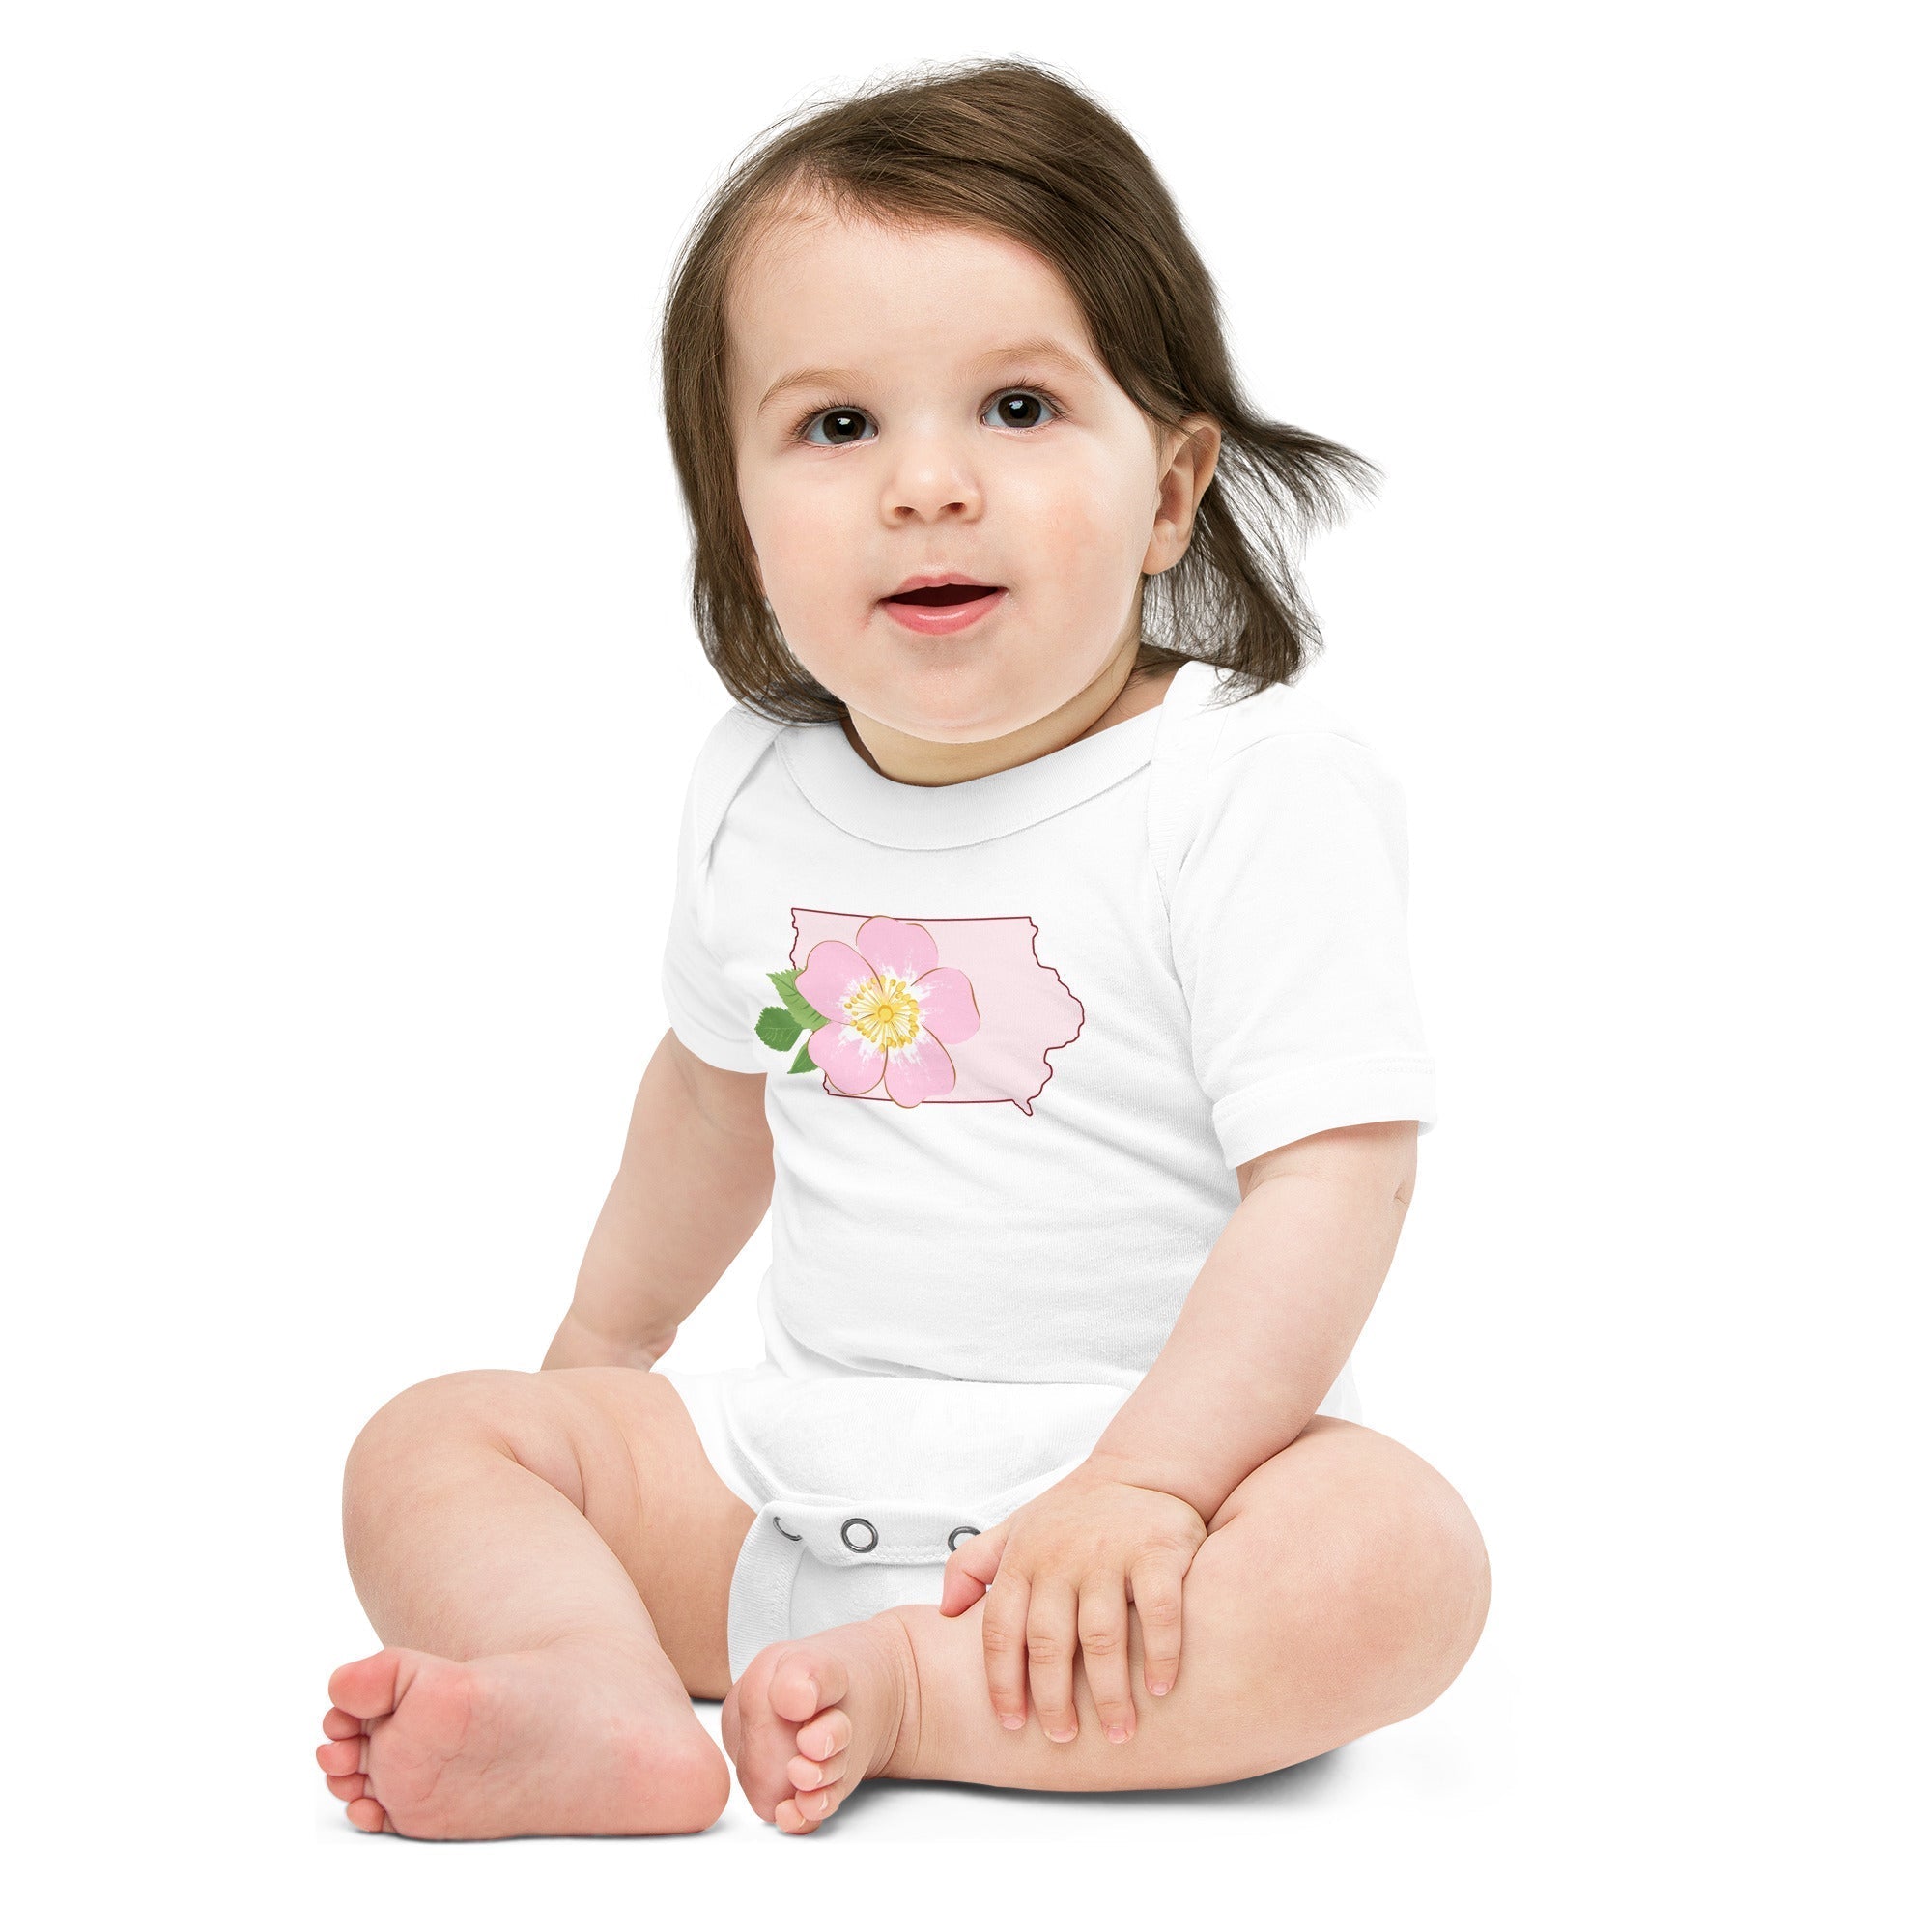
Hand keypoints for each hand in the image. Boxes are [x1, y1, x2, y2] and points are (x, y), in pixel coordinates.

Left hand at [937, 1463, 1206, 1744]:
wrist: (1140, 1469)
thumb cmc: (1073, 1513)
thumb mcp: (1014, 1529)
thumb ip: (973, 1565)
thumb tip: (943, 1610)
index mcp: (1023, 1559)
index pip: (1000, 1630)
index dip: (1001, 1682)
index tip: (1010, 1723)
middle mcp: (1061, 1558)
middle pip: (1048, 1643)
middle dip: (1053, 1700)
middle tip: (1064, 1738)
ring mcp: (1110, 1555)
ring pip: (1102, 1637)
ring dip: (1109, 1692)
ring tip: (1116, 1731)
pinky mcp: (1157, 1552)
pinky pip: (1159, 1614)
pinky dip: (1160, 1655)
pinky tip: (1158, 1688)